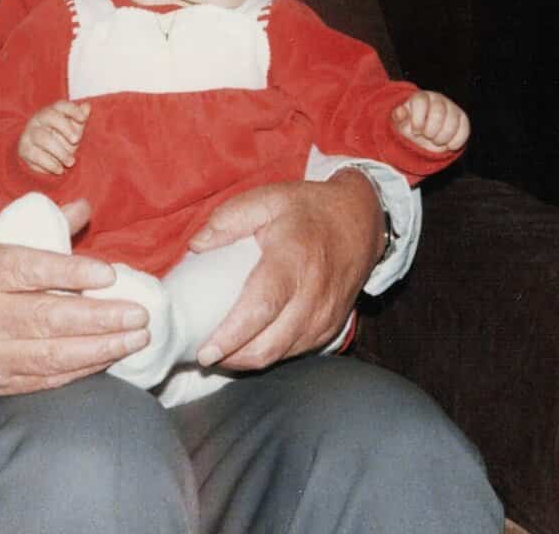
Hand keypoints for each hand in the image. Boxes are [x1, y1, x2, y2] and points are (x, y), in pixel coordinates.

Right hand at [0, 199, 148, 412]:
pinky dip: (81, 368)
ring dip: (102, 348)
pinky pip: (44, 379)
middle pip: (47, 319)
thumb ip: (32, 228)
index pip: (27, 272)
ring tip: (137, 336)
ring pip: (51, 355)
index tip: (109, 274)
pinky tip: (109, 356)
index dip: (71, 274)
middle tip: (140, 313)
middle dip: (101, 318)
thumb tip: (83, 207)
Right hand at [18, 99, 90, 174]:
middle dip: (65, 127)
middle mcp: (38, 119)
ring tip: (71, 162)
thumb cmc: (60, 139)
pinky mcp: (24, 149)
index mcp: (52, 111)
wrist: (40, 158)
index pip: (61, 105)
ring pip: (43, 138)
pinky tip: (60, 170)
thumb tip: (87, 106)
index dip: (72, 110)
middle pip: (50, 117)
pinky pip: (36, 155)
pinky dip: (50, 164)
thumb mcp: (72, 130)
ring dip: (60, 152)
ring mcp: (29, 133)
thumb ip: (79, 120)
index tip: (83, 119)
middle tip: (76, 140)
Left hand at [185, 172, 379, 371]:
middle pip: (269, 344)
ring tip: (220, 353)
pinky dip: (268, 354)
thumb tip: (196, 246)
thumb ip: (229, 218)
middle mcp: (313, 295)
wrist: (361, 221)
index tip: (205, 350)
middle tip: (202, 354)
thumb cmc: (310, 210)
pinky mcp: (330, 328)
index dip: (231, 335)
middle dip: (232, 358)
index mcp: (294, 259)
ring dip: (247, 360)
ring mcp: (325, 316)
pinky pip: (294, 352)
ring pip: (280, 354)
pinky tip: (248, 345)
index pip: (261, 307)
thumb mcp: (268, 198)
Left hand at [392, 90, 469, 153]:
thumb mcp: (400, 124)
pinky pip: (464, 129)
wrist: (424, 135)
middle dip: (431, 130)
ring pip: (452, 121)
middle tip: (427, 137)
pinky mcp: (462, 118)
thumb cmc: (410, 127)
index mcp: (421, 97)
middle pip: (438, 112)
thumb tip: (400, 112)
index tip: (416, 131)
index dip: (418, 119)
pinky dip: (456, 141)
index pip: (421, 101)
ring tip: (436, 141)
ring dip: (443, 137)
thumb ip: (399, 118)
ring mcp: (452, 107)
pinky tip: (448, 146)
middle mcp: (438, 99)